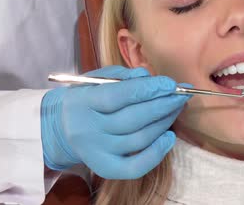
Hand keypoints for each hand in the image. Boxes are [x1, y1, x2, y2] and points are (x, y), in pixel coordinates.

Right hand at [41, 66, 190, 178]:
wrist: (63, 127)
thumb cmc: (87, 98)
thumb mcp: (96, 80)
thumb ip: (121, 76)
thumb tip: (147, 76)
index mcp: (82, 102)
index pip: (117, 96)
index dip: (147, 90)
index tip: (170, 83)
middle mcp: (88, 130)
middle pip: (132, 119)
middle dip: (162, 105)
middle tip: (181, 95)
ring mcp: (96, 152)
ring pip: (139, 139)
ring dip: (164, 122)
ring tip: (177, 108)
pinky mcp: (105, 168)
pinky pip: (135, 166)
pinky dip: (157, 153)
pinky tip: (169, 136)